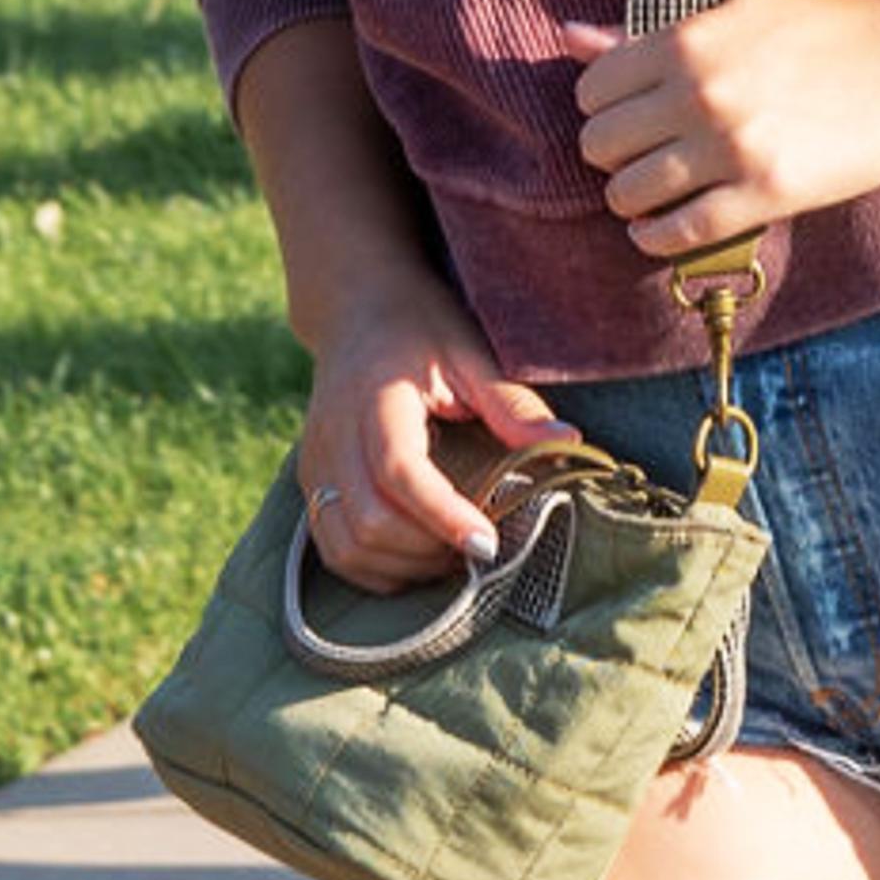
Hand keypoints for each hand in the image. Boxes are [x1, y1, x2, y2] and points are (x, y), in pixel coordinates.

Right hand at [291, 281, 572, 590]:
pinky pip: (333, 548)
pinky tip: (416, 556)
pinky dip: (375, 569)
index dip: (443, 516)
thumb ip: (511, 404)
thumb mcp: (471, 353)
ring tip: (450, 554)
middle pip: (369, 520)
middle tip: (478, 547)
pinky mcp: (311, 482)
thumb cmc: (421, 328)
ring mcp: (314, 463)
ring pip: (346, 546)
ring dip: (402, 566)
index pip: (399, 471)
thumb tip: (568, 442)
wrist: (355, 310)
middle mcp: (334, 435)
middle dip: (428, 549)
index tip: (489, 543)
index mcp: (376, 399)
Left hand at [567, 0, 879, 261]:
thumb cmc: (822, 32)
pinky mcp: (765, 193)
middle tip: (640, 157)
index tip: (627, 117)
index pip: (592, 89)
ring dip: (633, 201)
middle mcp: (699, 93)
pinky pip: (677, 233)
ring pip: (627, 195)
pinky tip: (665, 228)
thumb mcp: (733, 13)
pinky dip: (658, 238)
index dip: (602, 108)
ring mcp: (730, 146)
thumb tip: (569, 37)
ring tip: (654, 194)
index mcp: (686, 40)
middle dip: (612, 157)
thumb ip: (648, 35)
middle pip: (599, 146)